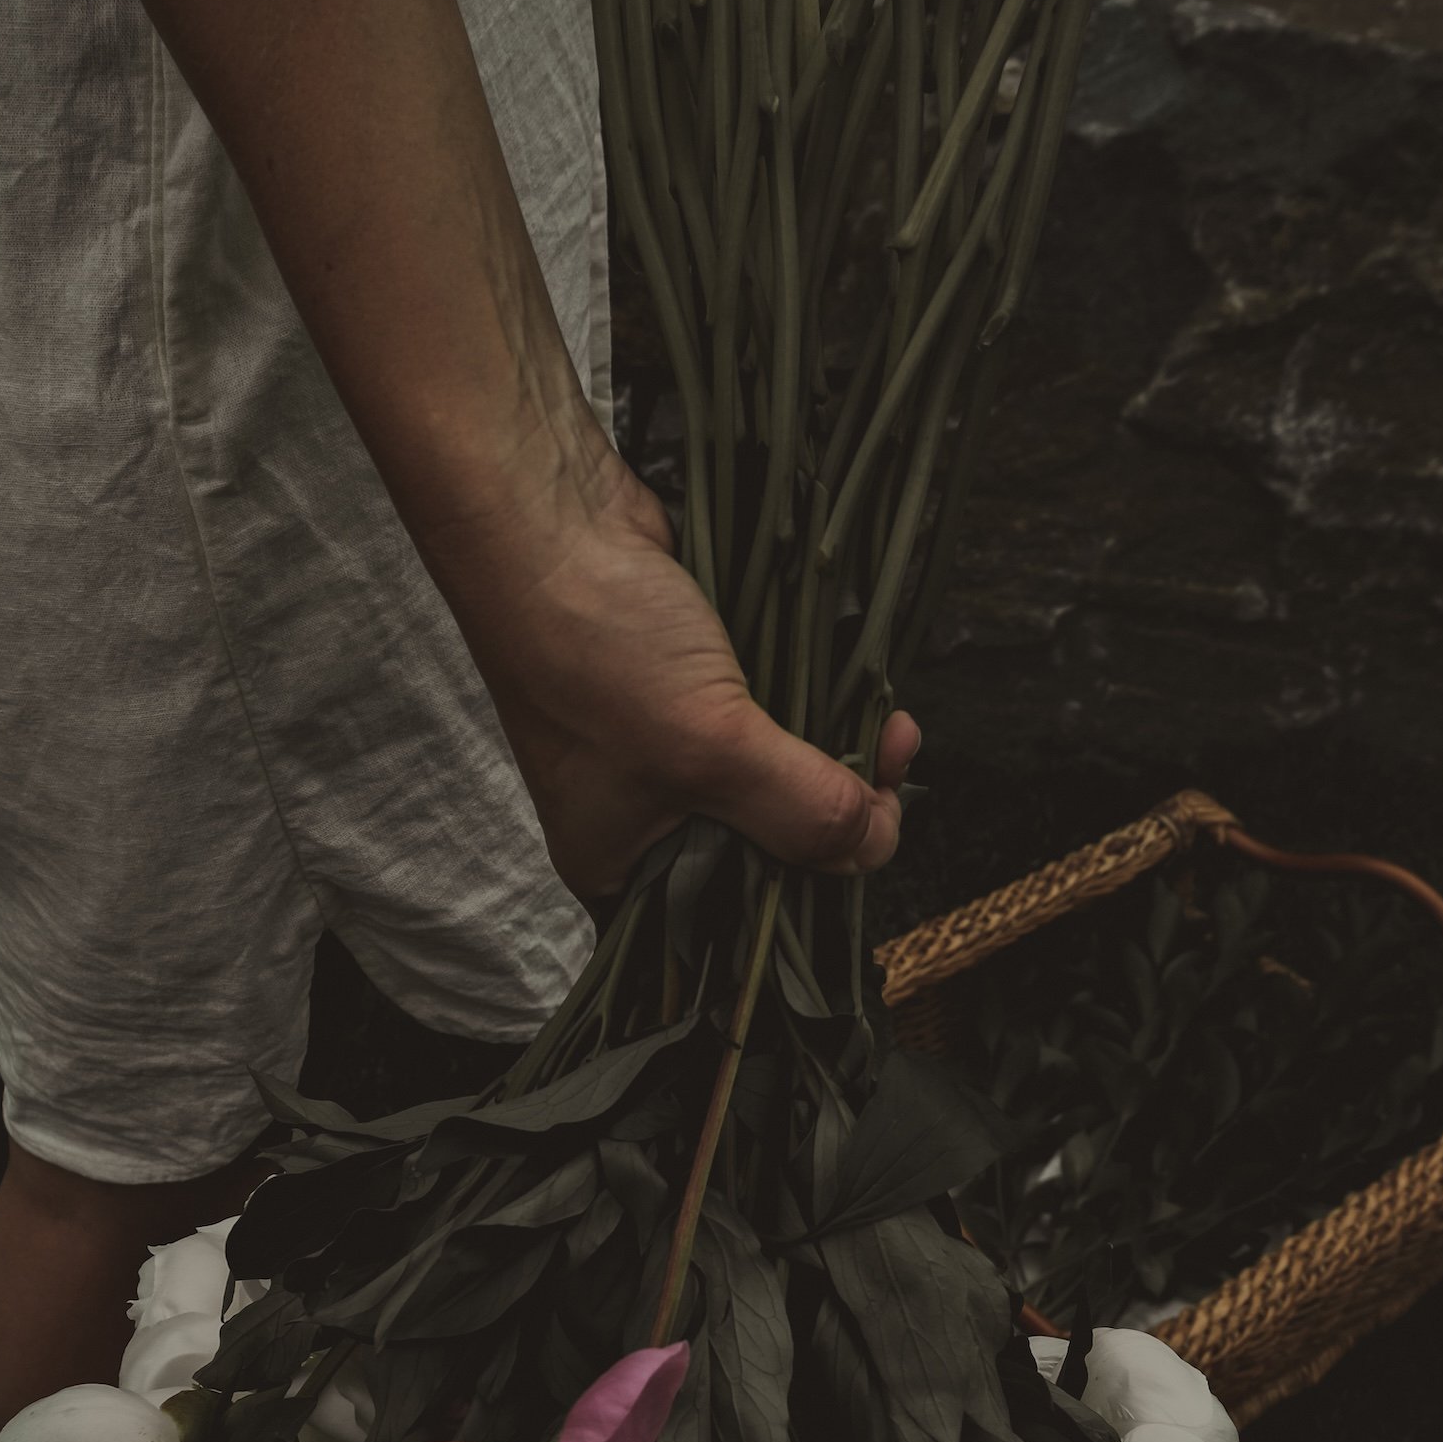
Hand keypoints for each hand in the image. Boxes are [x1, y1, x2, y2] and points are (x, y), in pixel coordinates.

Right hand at [418, 450, 920, 900]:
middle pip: (767, 850)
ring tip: (894, 727)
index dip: (807, 897)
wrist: (547, 520)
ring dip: (841, 758)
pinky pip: (772, 723)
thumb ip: (802, 811)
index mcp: (622, 867)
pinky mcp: (694, 690)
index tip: (868, 849)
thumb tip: (877, 845)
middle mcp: (645, 821)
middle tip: (895, 774)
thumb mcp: (712, 751)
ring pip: (777, 782)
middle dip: (837, 817)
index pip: (731, 921)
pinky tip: (864, 694)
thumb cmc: (597, 649)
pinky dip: (818, 711)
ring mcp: (668, 752)